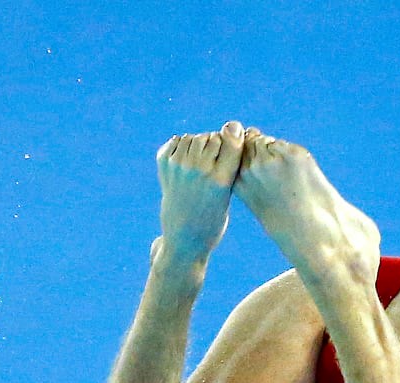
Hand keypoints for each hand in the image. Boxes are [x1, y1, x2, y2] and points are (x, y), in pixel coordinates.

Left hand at [155, 123, 245, 265]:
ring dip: (199, 144)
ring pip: (194, 137)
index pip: (231, 140)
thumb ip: (229, 164)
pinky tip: (187, 162)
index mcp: (220, 181)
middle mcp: (199, 172)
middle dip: (216, 142)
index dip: (234, 135)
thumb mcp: (229, 194)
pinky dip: (182, 146)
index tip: (234, 136)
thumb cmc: (214, 217)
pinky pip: (177, 141)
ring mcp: (179, 168)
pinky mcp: (165, 166)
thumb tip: (231, 127)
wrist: (185, 238)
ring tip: (201, 160)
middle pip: (212, 137)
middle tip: (215, 158)